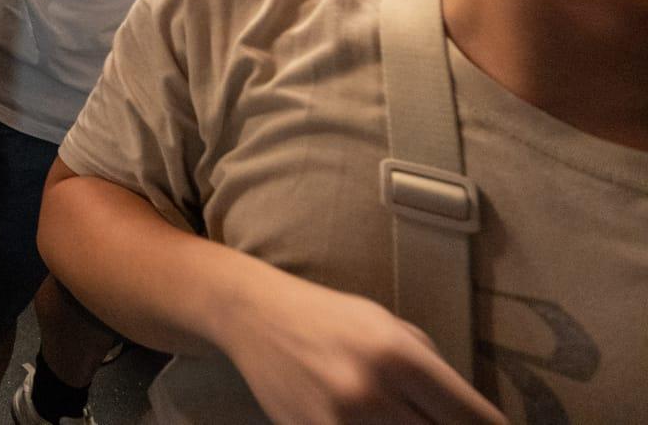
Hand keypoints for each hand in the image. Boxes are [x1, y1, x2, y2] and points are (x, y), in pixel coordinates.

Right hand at [222, 272, 506, 424]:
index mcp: (399, 357)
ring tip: (409, 417)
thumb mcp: (391, 327)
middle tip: (443, 421)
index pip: (474, 420)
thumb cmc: (332, 318)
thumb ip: (435, 373)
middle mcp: (371, 393)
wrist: (255, 316)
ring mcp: (339, 422)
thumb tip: (475, 420)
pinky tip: (376, 421)